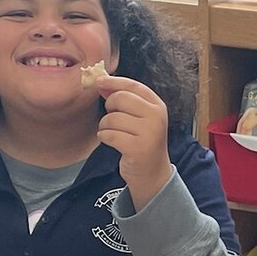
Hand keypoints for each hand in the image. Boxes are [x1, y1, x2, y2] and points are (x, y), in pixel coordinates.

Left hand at [95, 76, 172, 208]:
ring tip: (114, 134)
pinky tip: (113, 142)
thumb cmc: (142, 142)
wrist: (152, 174)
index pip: (133, 86)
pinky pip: (109, 135)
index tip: (99, 82)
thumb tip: (101, 82)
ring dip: (105, 126)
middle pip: (120, 98)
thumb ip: (124, 99)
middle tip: (113, 120)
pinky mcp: (138, 148)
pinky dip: (105, 138)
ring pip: (112, 118)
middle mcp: (156, 117)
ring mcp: (149, 133)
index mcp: (158, 106)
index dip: (113, 82)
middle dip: (109, 108)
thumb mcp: (140, 118)